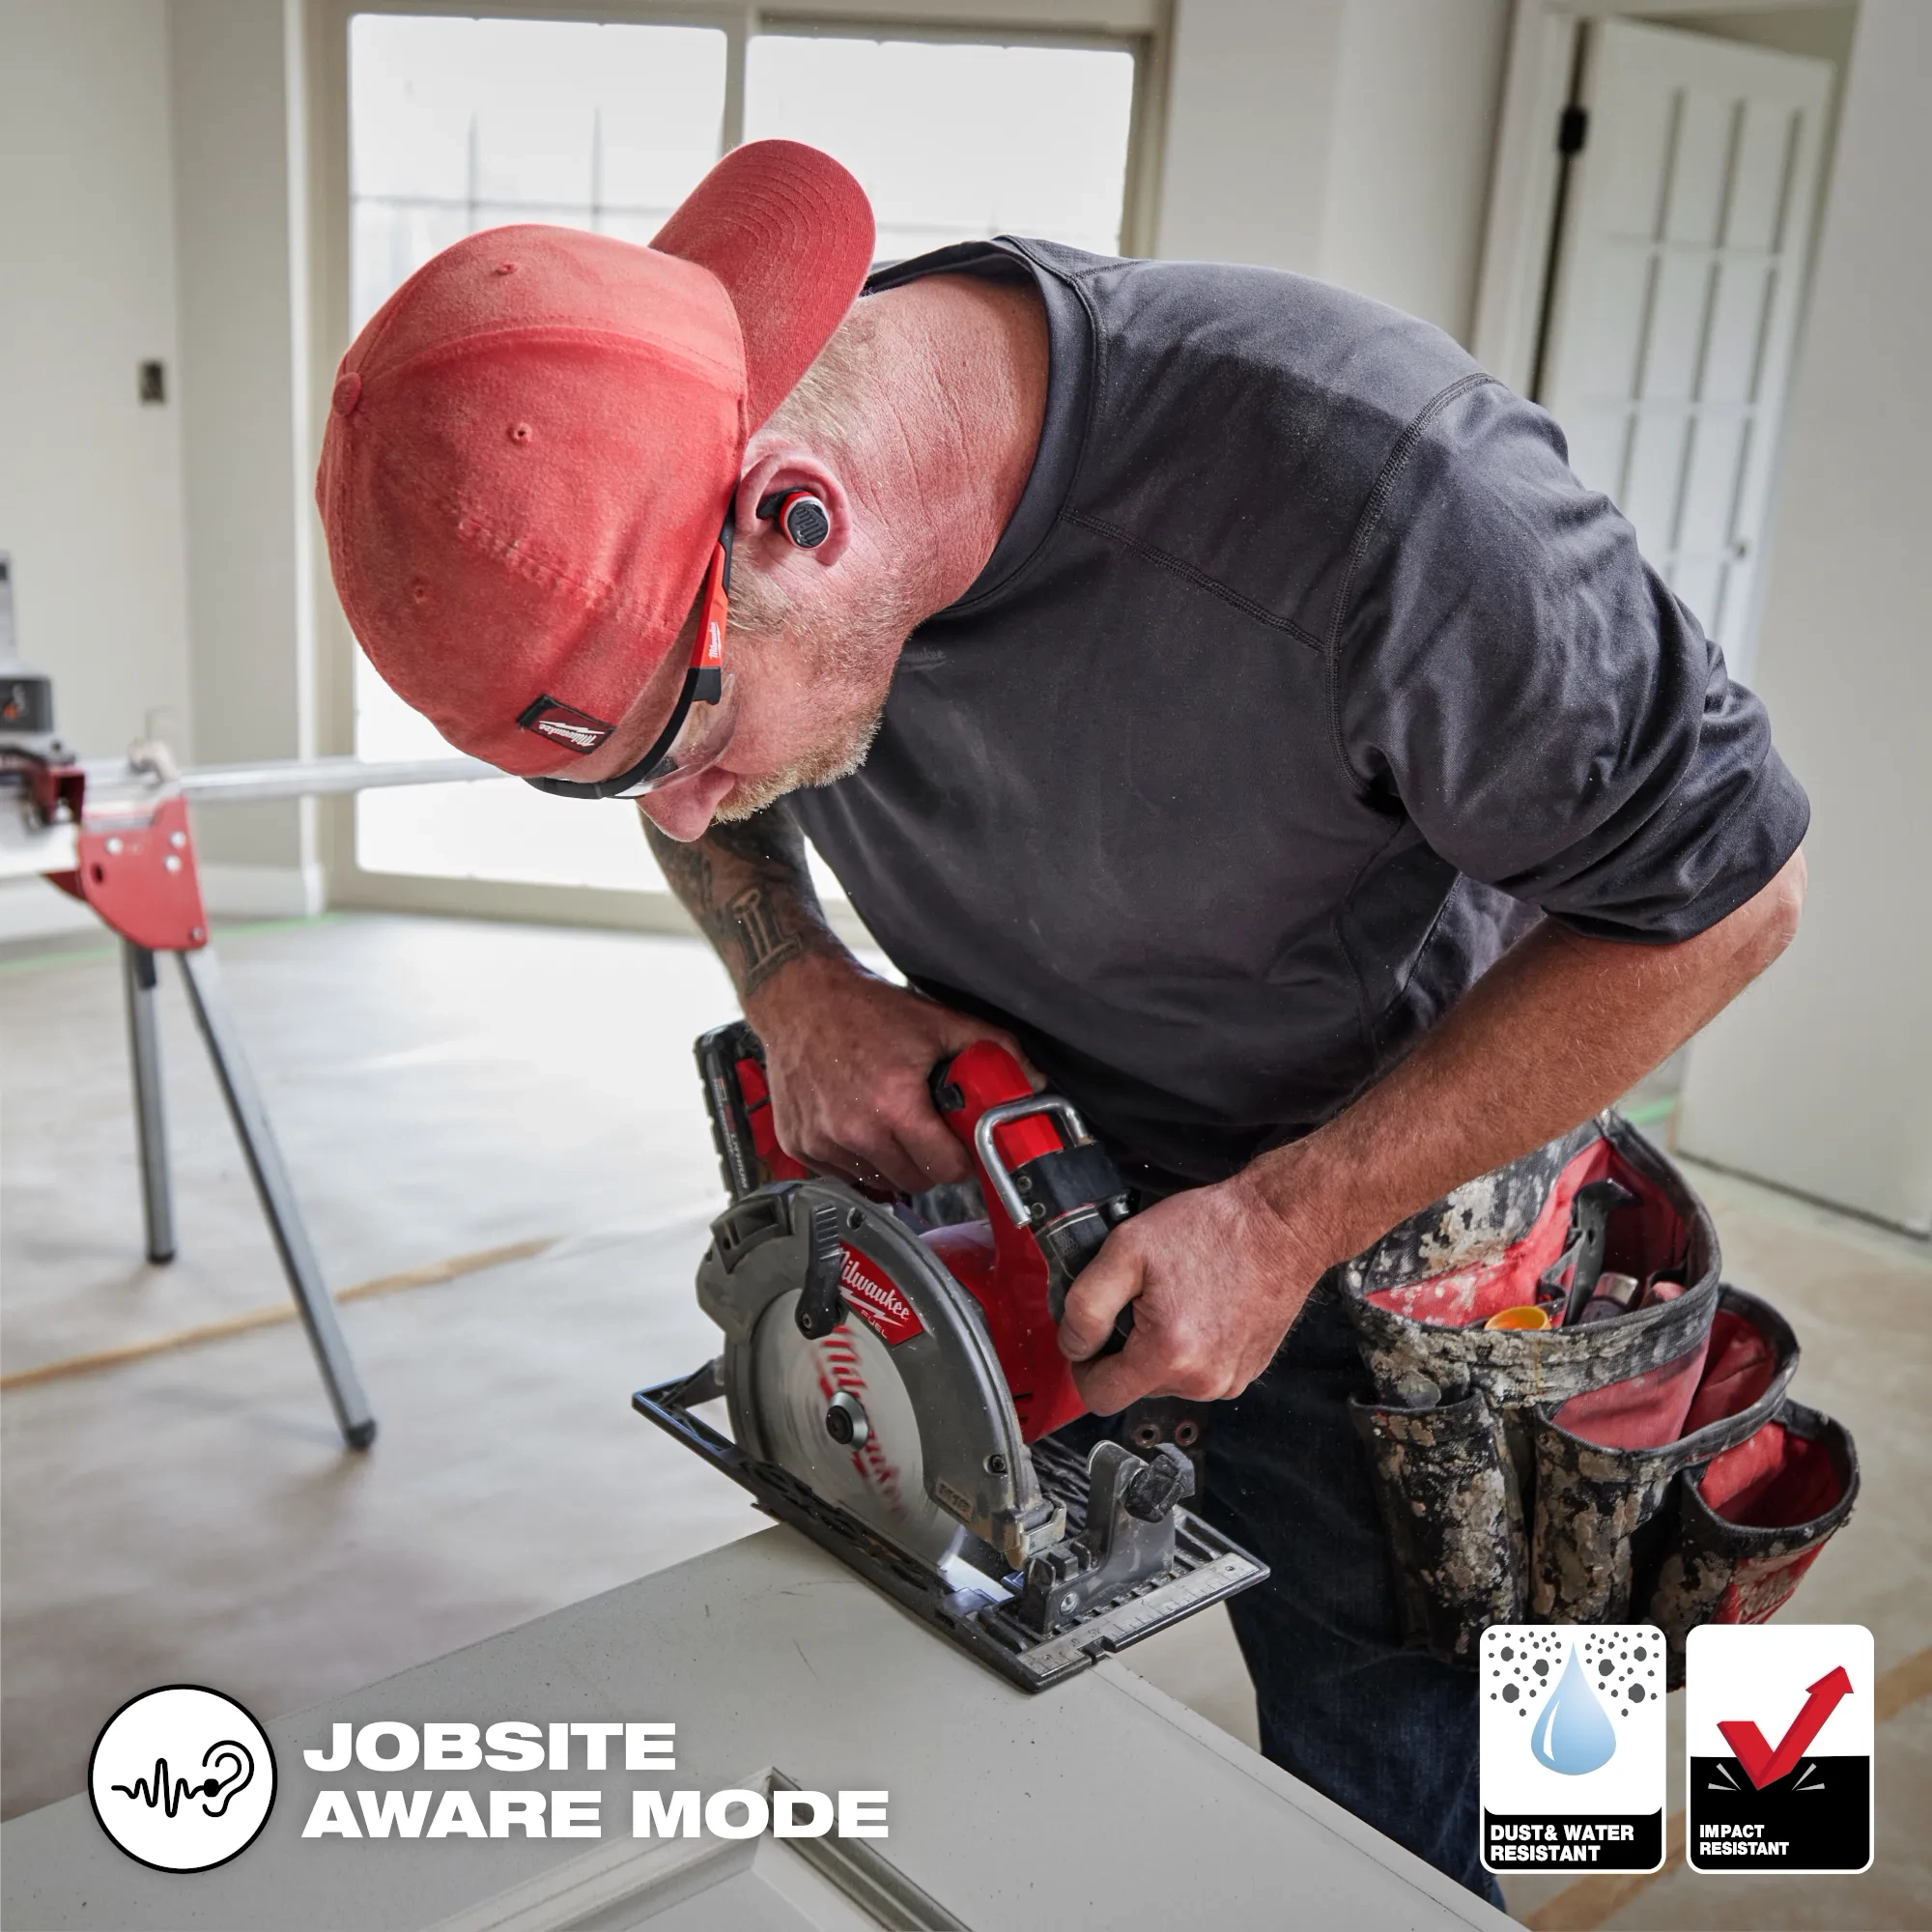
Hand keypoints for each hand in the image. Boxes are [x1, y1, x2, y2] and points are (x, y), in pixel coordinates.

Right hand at [744, 952, 1035, 1193]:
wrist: (800, 998)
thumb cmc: (863, 1009)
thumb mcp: (936, 1022)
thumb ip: (991, 1048)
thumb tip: (1030, 1079)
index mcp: (894, 1104)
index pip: (945, 1169)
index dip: (962, 1160)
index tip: (962, 1148)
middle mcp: (855, 1129)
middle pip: (914, 1181)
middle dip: (931, 1163)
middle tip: (930, 1133)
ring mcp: (822, 1140)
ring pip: (879, 1181)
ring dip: (893, 1162)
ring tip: (893, 1124)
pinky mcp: (799, 1143)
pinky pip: (843, 1174)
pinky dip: (858, 1159)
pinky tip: (861, 1124)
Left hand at [1059, 1160, 1340, 1412]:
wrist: (1281, 1224)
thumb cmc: (1214, 1230)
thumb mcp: (1127, 1249)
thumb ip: (1086, 1305)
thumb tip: (1073, 1345)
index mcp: (1169, 1356)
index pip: (1099, 1397)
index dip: (1084, 1366)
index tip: (1091, 1337)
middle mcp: (1203, 1381)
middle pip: (1134, 1387)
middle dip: (1126, 1348)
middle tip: (1140, 1298)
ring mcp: (1230, 1380)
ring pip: (1167, 1380)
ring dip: (1159, 1347)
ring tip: (1176, 1298)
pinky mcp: (1248, 1371)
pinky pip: (1199, 1372)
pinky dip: (1190, 1347)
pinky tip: (1201, 1308)